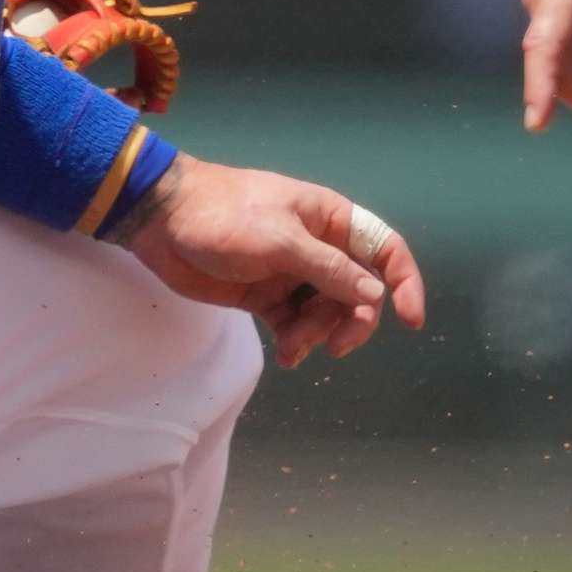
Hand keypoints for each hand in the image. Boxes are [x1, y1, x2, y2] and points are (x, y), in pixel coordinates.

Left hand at [119, 157, 427, 369]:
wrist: (161, 222)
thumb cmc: (223, 216)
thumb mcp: (280, 239)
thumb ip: (329, 269)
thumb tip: (375, 296)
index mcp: (330, 220)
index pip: (384, 249)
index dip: (404, 282)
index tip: (411, 320)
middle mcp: (319, 247)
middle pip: (359, 293)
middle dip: (352, 322)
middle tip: (336, 347)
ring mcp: (292, 273)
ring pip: (328, 313)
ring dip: (318, 335)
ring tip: (291, 347)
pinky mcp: (266, 296)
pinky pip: (296, 324)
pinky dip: (297, 342)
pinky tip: (288, 355)